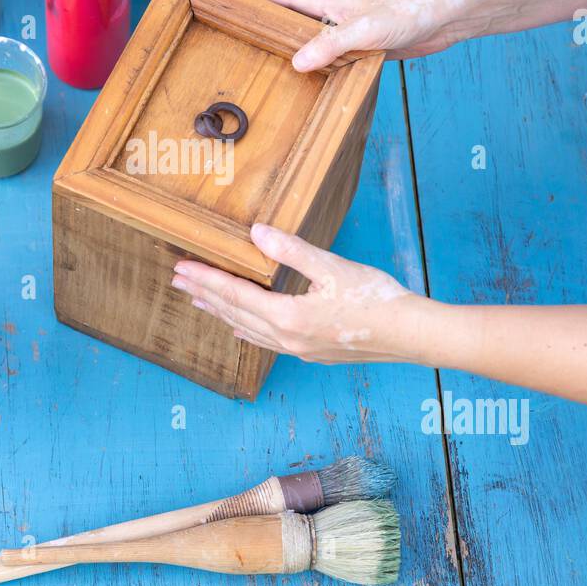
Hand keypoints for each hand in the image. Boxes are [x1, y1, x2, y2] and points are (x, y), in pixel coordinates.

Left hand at [172, 224, 424, 363]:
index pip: (234, 294)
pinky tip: (240, 329)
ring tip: (197, 301)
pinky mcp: (311, 352)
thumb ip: (291, 250)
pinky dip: (246, 330)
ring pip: (247, 329)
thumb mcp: (332, 267)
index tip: (180, 267)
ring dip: (220, 313)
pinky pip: (266, 341)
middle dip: (204, 295)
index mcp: (287, 316)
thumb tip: (256, 232)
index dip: (205, 279)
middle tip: (176, 280)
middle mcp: (286, 338)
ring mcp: (298, 349)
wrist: (410, 335)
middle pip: (233, 314)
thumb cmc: (376, 299)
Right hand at [241, 0, 480, 71]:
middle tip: (222, 40)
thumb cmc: (409, 10)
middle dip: (252, 24)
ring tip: (252, 65)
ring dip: (280, 49)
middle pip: (280, 17)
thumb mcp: (366, 28)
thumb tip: (296, 64)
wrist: (445, 15)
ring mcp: (340, 29)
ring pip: (301, 39)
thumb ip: (331, 44)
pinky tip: (299, 82)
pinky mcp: (356, 46)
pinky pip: (323, 57)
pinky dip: (309, 66)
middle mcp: (326, 13)